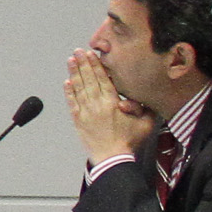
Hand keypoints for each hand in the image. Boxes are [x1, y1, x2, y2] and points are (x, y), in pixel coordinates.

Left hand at [64, 50, 152, 164]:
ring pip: (79, 88)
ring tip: (71, 61)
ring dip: (74, 73)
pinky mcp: (79, 121)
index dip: (96, 65)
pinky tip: (67, 82)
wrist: (112, 160)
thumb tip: (137, 96)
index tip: (91, 54)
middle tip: (78, 51)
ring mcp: (86, 113)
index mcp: (112, 103)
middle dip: (83, 64)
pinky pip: (72, 103)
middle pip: (89, 79)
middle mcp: (97, 105)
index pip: (103, 79)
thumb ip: (143, 107)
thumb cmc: (129, 143)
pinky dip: (69, 92)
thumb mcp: (145, 123)